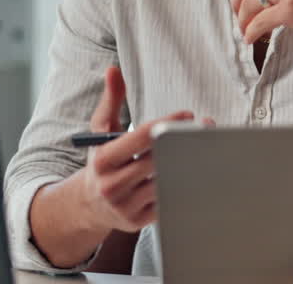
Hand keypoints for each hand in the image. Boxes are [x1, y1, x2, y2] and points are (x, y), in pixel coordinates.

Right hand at [79, 67, 196, 231]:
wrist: (88, 205)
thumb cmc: (101, 161)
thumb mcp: (101, 131)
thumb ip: (111, 100)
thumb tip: (113, 69)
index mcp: (103, 160)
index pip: (141, 137)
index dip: (167, 123)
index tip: (188, 114)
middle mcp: (112, 185)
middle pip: (158, 159)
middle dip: (182, 142)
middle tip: (204, 130)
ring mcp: (126, 206)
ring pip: (166, 180)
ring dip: (186, 164)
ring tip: (203, 149)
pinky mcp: (139, 222)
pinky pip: (168, 200)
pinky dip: (182, 185)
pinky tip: (194, 172)